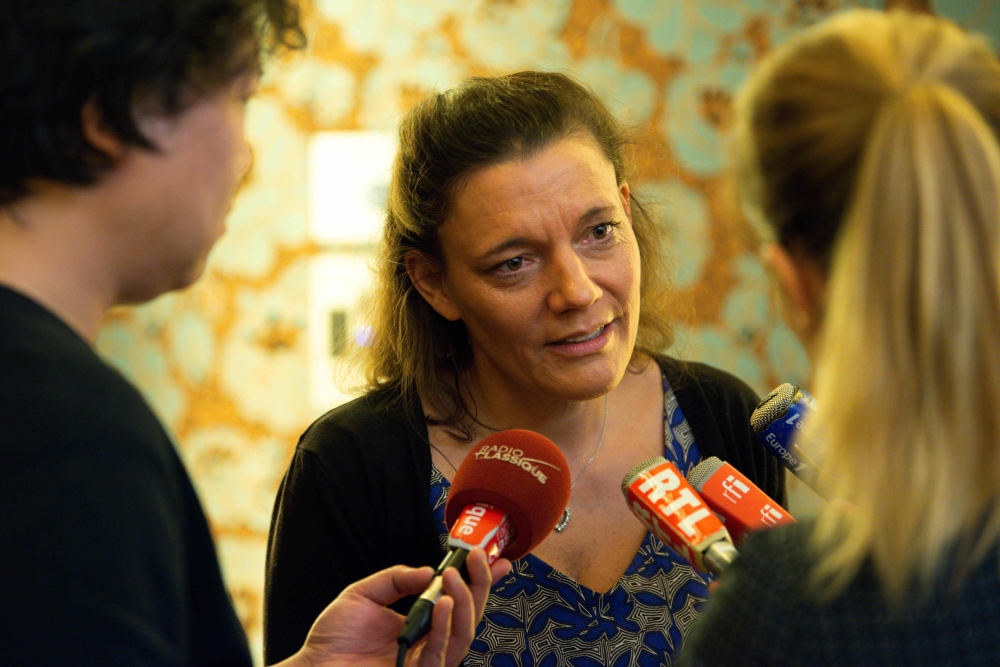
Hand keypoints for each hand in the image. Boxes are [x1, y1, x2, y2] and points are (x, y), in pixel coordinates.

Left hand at [282, 548, 510, 666]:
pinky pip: (440, 653)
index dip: (480, 583)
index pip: (458, 602)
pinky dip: (444, 626)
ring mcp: (424, 662)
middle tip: (478, 560)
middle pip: (469, 617)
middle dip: (479, 587)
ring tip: (453, 578)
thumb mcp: (364, 594)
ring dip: (464, 602)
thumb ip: (396, 579)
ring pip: (463, 635)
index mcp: (419, 624)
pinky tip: (443, 603)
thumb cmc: (333, 638)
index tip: (495, 559)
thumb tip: (429, 571)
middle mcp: (427, 643)